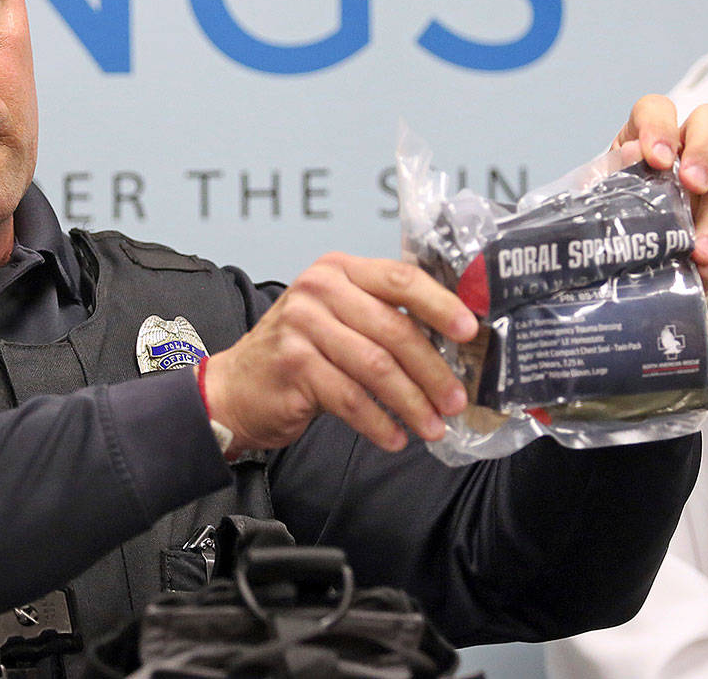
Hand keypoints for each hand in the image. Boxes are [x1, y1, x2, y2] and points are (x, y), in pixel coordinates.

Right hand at [202, 253, 476, 455]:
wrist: (236, 386)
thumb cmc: (298, 352)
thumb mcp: (337, 318)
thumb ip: (382, 317)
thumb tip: (453, 343)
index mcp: (338, 270)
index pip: (400, 278)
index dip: (441, 305)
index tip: (470, 331)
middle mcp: (318, 290)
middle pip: (393, 329)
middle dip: (432, 370)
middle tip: (455, 400)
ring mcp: (301, 325)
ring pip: (376, 367)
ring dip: (411, 402)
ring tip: (432, 426)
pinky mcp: (293, 364)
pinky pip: (349, 398)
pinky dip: (378, 422)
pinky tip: (394, 438)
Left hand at [613, 95, 707, 289]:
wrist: (617, 261)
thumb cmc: (605, 217)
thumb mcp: (597, 197)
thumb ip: (610, 175)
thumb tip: (631, 154)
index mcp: (644, 138)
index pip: (657, 110)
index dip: (659, 127)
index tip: (655, 158)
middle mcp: (683, 152)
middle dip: (704, 152)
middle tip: (692, 184)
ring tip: (697, 251)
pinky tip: (705, 268)